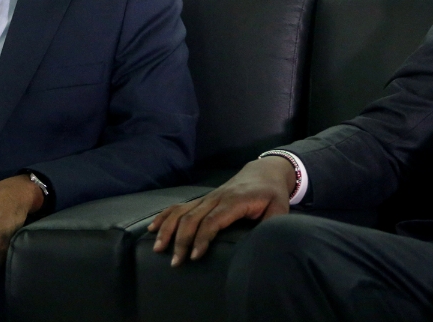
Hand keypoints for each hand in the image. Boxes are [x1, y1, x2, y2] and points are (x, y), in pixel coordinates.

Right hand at [147, 156, 294, 265]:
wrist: (264, 171)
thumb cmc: (271, 193)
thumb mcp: (279, 207)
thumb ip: (272, 224)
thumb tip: (265, 241)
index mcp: (235, 201)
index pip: (213, 220)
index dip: (202, 238)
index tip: (194, 257)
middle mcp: (217, 198)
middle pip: (193, 218)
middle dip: (182, 240)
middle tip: (176, 262)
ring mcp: (208, 197)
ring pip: (182, 211)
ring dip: (168, 229)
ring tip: (158, 248)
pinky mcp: (203, 199)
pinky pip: (180, 206)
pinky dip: (165, 216)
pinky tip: (153, 228)